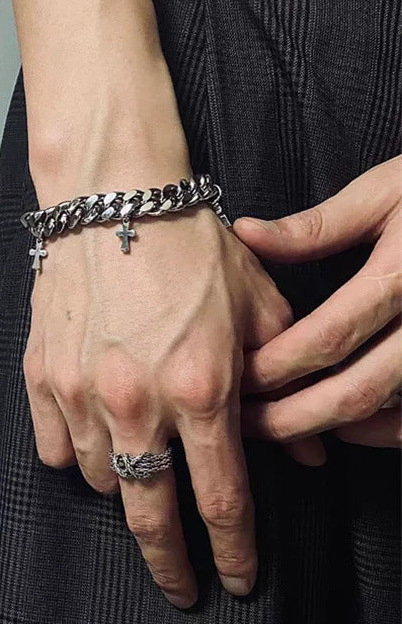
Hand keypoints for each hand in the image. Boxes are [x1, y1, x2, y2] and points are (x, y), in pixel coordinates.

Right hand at [23, 189, 293, 608]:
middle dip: (170, 562)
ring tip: (135, 468)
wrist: (115, 199)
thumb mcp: (259, 310)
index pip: (221, 500)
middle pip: (150, 514)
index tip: (235, 581)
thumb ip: (283, 387)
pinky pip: (50, 446)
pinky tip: (88, 435)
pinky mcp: (42, 374)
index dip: (232, 553)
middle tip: (180, 586)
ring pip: (97, 479)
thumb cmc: (190, 246)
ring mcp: (79, 391)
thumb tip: (304, 453)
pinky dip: (70, 452)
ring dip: (121, 486)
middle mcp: (135, 402)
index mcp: (199, 389)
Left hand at [232, 155, 401, 453]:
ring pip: (389, 413)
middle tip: (244, 423)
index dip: (277, 364)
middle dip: (291, 416)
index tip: (237, 376)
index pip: (330, 336)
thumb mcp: (389, 192)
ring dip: (329, 427)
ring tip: (276, 426)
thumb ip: (318, 226)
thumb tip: (247, 234)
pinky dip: (381, 431)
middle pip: (357, 390)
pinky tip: (342, 424)